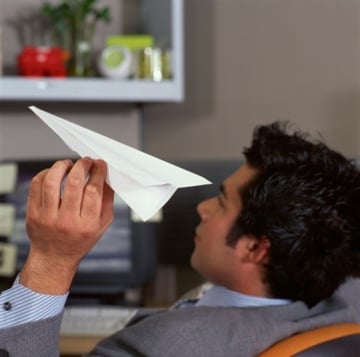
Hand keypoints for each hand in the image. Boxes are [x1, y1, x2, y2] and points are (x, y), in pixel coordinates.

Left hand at [20, 158, 113, 293]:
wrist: (54, 257)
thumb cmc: (80, 240)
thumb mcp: (102, 224)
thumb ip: (107, 200)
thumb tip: (107, 176)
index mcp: (87, 225)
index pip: (94, 191)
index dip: (98, 173)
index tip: (100, 164)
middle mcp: (67, 221)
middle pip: (74, 183)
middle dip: (82, 166)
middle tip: (86, 161)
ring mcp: (47, 217)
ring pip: (52, 181)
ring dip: (62, 166)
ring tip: (69, 164)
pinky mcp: (33, 214)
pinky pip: (36, 186)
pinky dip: (46, 173)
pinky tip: (54, 173)